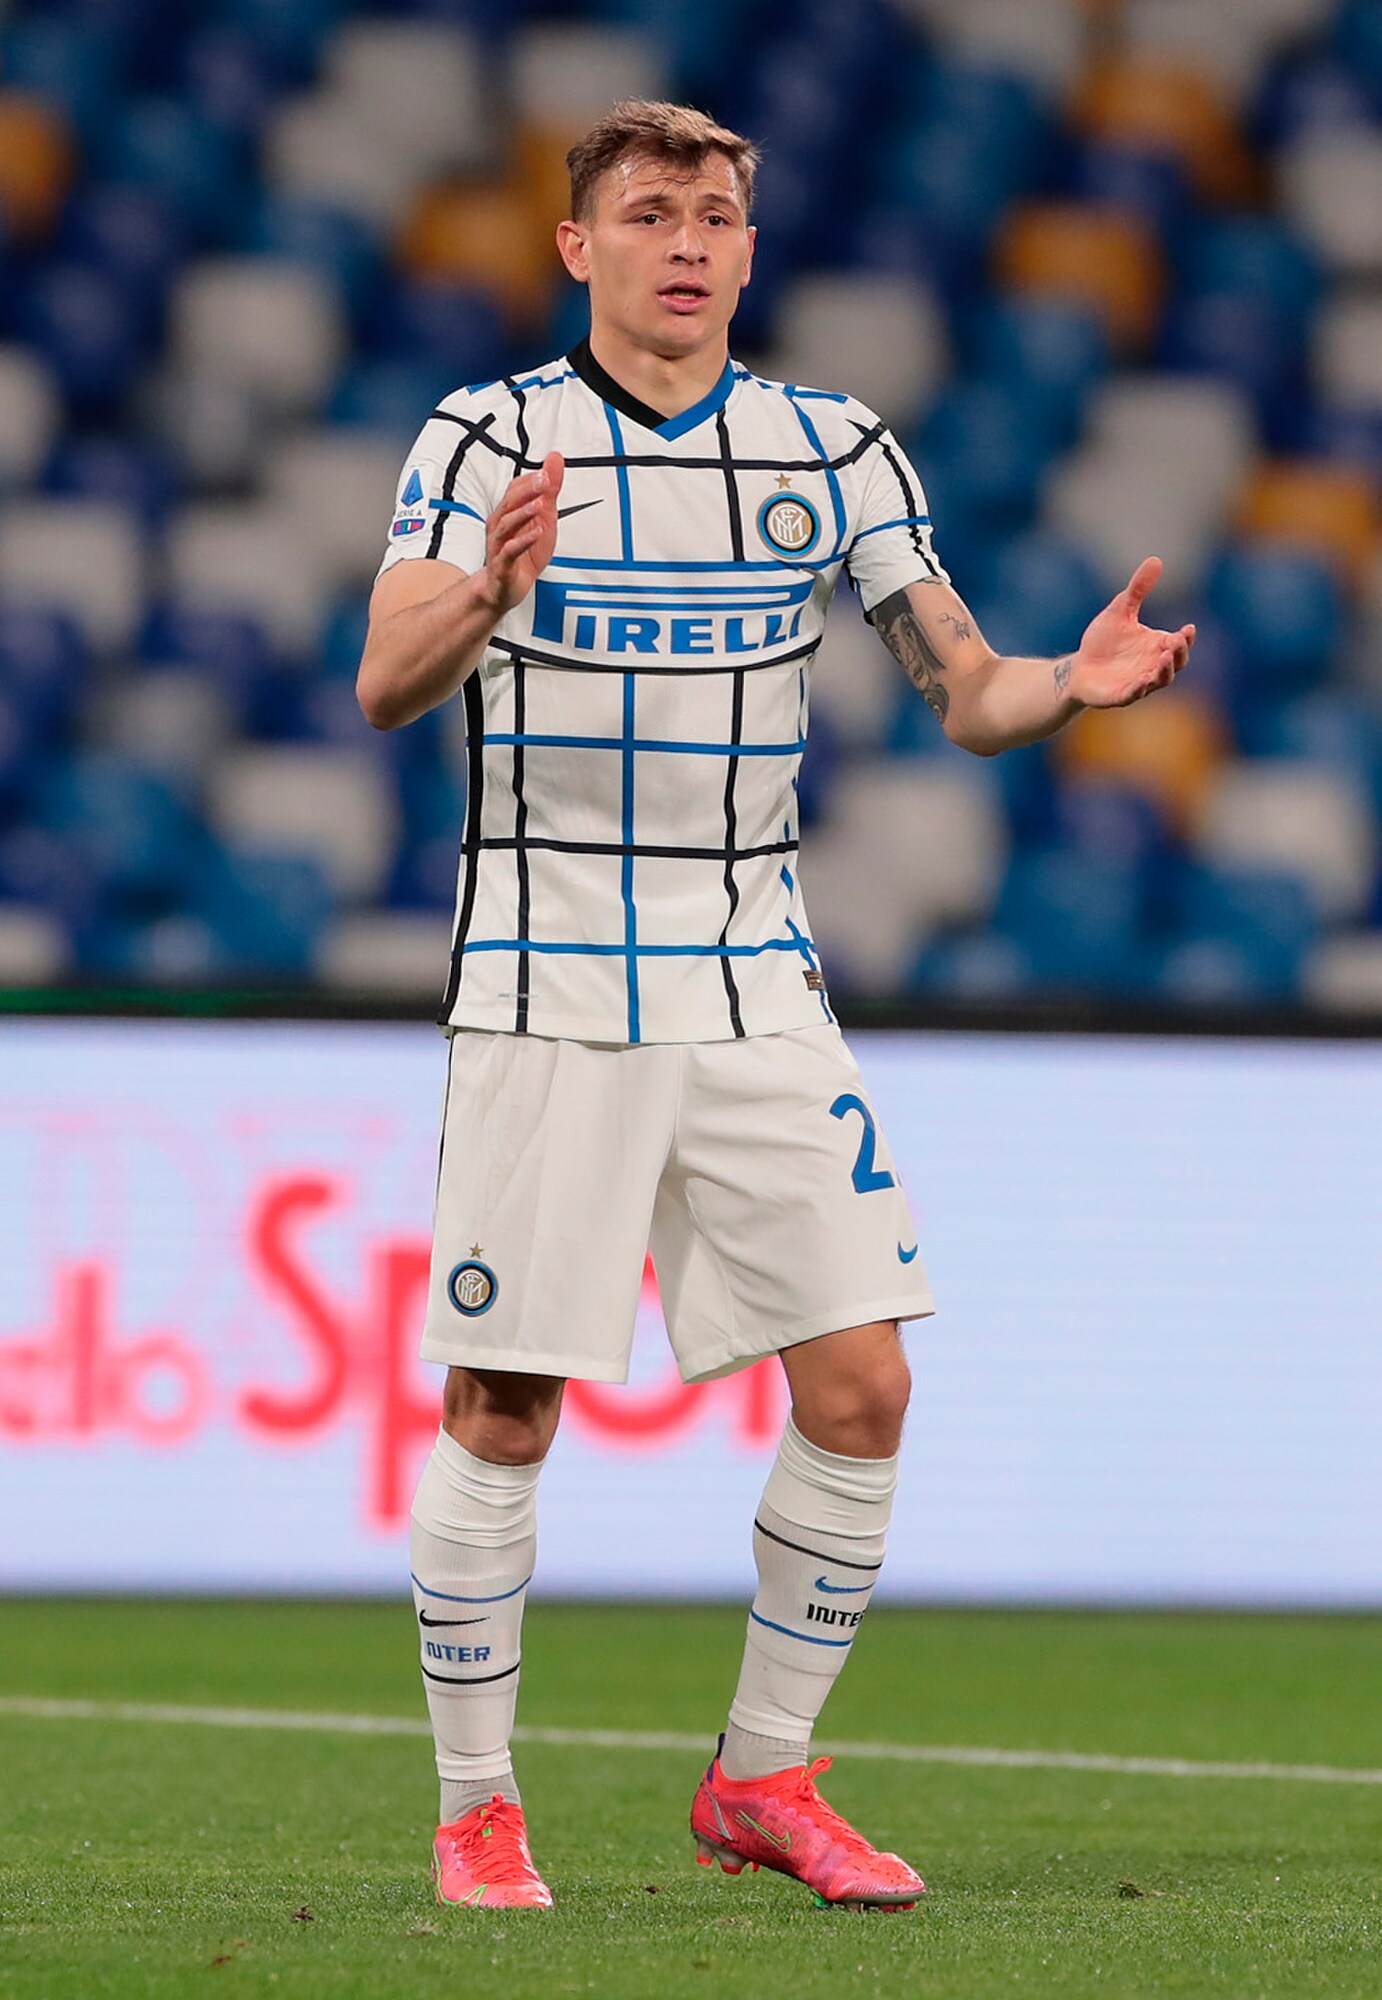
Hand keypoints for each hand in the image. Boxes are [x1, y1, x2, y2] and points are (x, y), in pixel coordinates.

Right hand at [476, 451, 564, 614]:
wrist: (503, 588)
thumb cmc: (522, 555)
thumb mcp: (543, 519)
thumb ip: (549, 492)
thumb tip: (555, 461)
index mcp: (509, 513)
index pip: (516, 489)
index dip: (531, 478)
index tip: (548, 469)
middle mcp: (501, 526)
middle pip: (510, 502)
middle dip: (528, 490)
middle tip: (544, 480)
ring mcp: (500, 545)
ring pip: (507, 524)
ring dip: (524, 513)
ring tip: (540, 505)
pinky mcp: (502, 565)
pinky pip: (510, 551)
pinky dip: (523, 541)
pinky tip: (536, 533)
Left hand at [1066, 557, 1195, 709]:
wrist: (1079, 667)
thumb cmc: (1103, 640)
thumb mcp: (1120, 610)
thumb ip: (1138, 589)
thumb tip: (1155, 560)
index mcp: (1156, 646)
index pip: (1179, 643)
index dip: (1186, 638)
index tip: (1188, 628)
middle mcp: (1152, 666)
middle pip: (1176, 664)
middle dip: (1179, 653)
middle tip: (1176, 641)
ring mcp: (1138, 683)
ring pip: (1159, 681)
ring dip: (1164, 671)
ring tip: (1164, 658)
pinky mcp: (1120, 696)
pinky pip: (1133, 695)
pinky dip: (1138, 689)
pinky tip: (1141, 681)